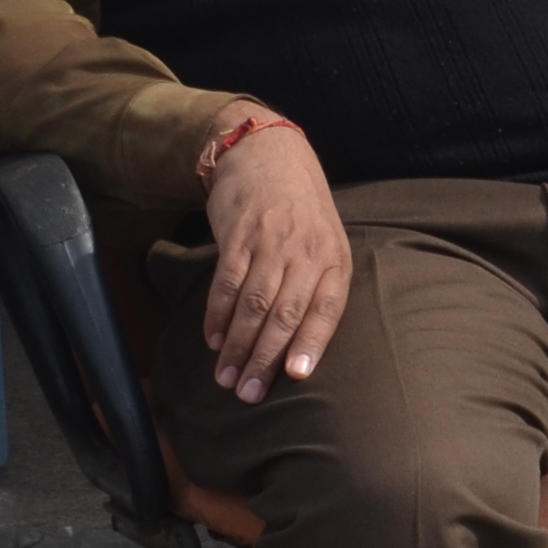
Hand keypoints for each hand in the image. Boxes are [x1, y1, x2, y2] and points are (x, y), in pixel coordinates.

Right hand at [197, 116, 350, 401]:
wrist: (268, 153)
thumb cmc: (302, 211)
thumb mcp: (326, 243)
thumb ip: (319, 288)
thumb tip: (303, 347)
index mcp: (334, 259)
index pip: (326, 308)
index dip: (312, 343)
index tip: (297, 375)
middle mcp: (305, 252)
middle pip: (284, 314)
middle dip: (265, 358)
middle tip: (248, 394)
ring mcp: (270, 242)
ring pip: (253, 303)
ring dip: (237, 345)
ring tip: (226, 378)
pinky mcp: (238, 235)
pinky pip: (226, 281)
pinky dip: (217, 314)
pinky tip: (213, 339)